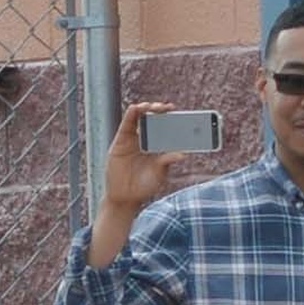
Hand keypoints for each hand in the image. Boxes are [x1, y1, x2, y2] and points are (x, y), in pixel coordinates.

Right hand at [102, 102, 182, 216]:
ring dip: (148, 107)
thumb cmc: (144, 187)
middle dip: (161, 109)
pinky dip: (133, 112)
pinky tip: (139, 108)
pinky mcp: (121, 139)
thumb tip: (182, 155)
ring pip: (141, 116)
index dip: (173, 117)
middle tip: (168, 108)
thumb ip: (167, 162)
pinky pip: (127, 122)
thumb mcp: (159, 174)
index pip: (166, 126)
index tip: (181, 114)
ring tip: (155, 107)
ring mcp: (133, 138)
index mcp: (158, 144)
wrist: (125, 197)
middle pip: (154, 117)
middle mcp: (146, 138)